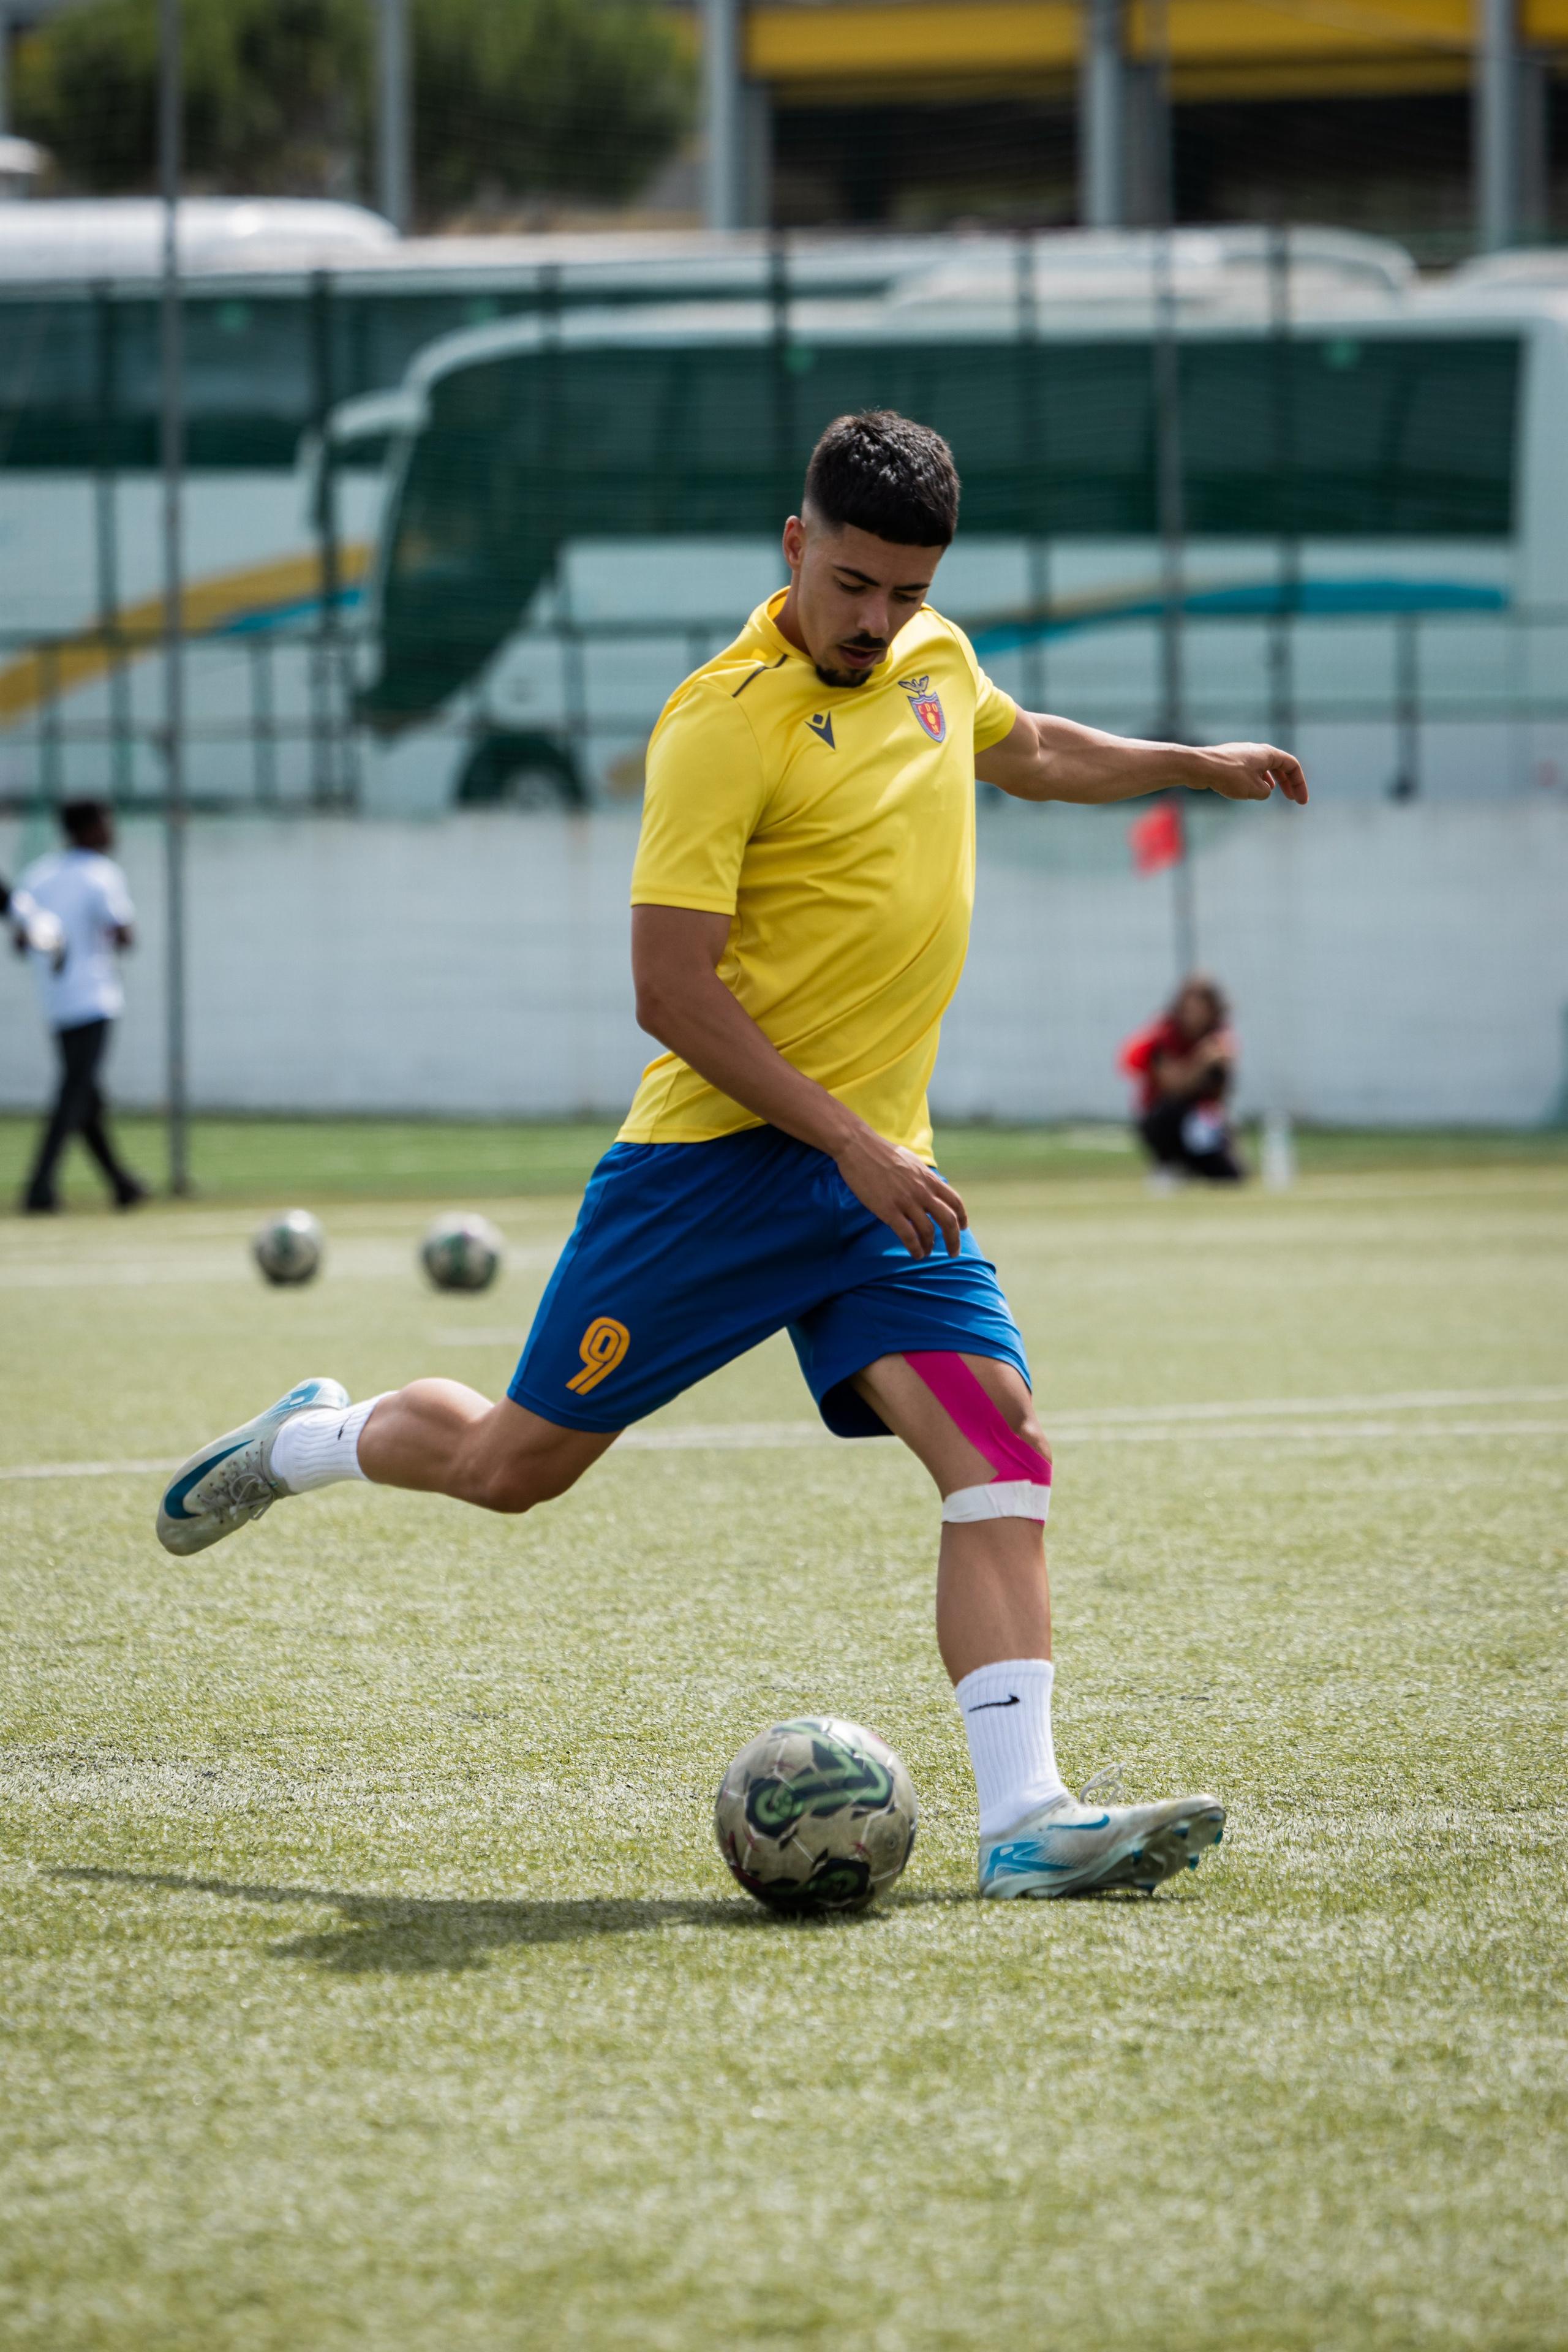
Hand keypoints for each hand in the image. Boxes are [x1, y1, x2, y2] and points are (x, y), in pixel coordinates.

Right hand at [834, 1127, 967, 1259]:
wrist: (859, 1147)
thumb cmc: (882, 1152)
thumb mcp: (912, 1162)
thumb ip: (923, 1177)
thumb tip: (931, 1186)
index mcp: (929, 1179)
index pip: (954, 1201)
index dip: (962, 1217)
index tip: (963, 1227)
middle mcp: (922, 1191)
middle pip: (948, 1220)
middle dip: (954, 1239)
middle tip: (953, 1252)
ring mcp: (906, 1201)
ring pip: (928, 1231)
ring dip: (930, 1246)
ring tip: (926, 1252)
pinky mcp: (889, 1210)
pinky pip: (908, 1235)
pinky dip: (915, 1248)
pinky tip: (915, 1254)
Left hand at [1193, 742, 1308, 804]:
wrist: (1200, 767)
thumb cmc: (1229, 776)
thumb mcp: (1254, 790)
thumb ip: (1265, 792)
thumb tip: (1263, 790)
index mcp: (1268, 753)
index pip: (1292, 765)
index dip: (1299, 784)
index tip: (1301, 801)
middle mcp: (1257, 750)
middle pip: (1279, 766)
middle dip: (1287, 783)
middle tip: (1292, 799)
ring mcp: (1243, 754)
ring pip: (1263, 767)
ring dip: (1270, 780)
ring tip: (1271, 792)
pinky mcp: (1230, 761)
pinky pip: (1249, 770)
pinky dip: (1255, 779)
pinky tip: (1250, 790)